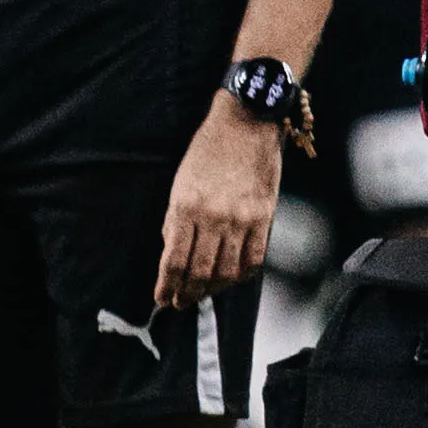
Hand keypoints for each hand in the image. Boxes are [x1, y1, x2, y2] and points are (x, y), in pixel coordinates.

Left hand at [158, 98, 280, 309]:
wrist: (245, 123)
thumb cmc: (207, 151)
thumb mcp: (180, 183)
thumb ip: (175, 220)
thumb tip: (172, 252)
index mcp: (186, 207)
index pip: (174, 261)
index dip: (167, 286)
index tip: (162, 298)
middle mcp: (213, 217)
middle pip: (200, 272)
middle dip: (187, 294)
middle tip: (181, 303)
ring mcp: (241, 218)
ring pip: (227, 271)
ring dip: (212, 290)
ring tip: (203, 295)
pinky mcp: (264, 217)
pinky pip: (254, 259)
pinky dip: (242, 275)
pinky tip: (232, 278)